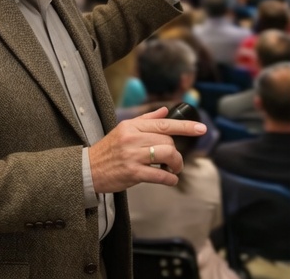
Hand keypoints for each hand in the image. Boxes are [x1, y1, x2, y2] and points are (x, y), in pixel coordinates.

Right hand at [88, 107, 205, 192]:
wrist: (88, 169)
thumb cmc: (109, 149)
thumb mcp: (124, 129)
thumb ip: (146, 119)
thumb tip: (165, 111)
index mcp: (133, 126)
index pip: (164, 123)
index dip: (185, 126)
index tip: (201, 128)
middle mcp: (133, 138)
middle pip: (168, 140)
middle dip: (175, 151)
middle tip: (175, 159)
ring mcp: (132, 156)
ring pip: (166, 154)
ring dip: (176, 163)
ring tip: (175, 169)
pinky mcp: (132, 173)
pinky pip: (158, 174)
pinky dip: (169, 178)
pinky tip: (171, 179)